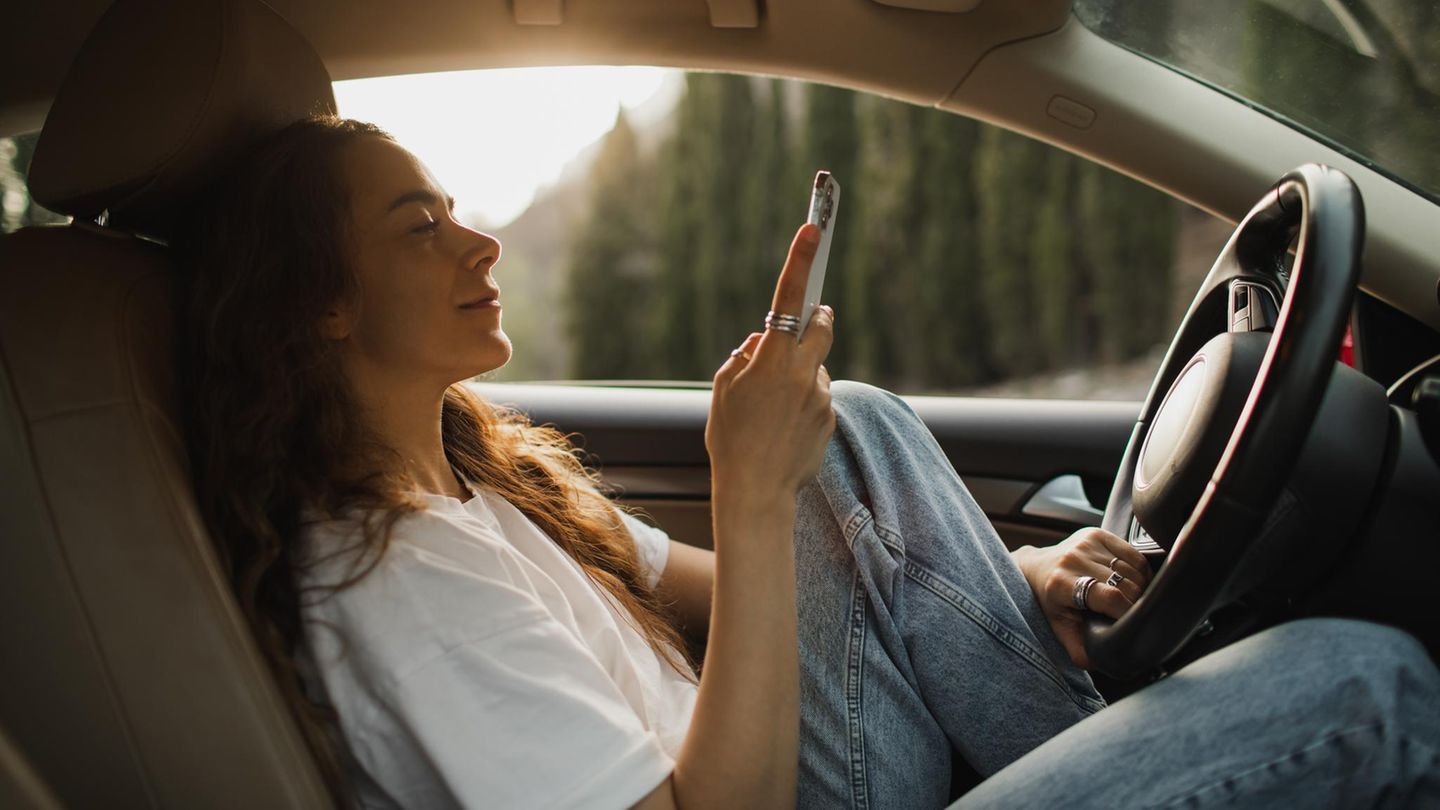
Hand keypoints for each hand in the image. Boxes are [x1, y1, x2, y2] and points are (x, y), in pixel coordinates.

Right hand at [705, 224, 835, 504]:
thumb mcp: (724, 390)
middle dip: (816, 318)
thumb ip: (745, 358)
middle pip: (822, 325)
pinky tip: (783, 430)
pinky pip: (818, 398)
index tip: (814, 228)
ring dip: (800, 375)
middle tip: (802, 325)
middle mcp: (803, 373)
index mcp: (773, 361)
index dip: (801, 260)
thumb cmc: (730, 439)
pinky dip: (803, 404)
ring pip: (816, 368)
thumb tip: (763, 342)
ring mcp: (821, 397)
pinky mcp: (830, 419)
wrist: (756, 493)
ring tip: (772, 411)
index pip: (790, 300)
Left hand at [1012, 528, 1152, 668]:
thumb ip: (1079, 648)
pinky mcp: (1097, 534)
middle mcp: (1073, 559)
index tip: (1130, 623)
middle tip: (1126, 612)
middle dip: (1134, 603)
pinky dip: (1140, 571)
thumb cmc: (1049, 602)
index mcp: (1062, 583)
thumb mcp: (1059, 627)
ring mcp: (1086, 544)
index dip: (1128, 613)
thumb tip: (1102, 663)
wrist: (1036, 568)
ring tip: (1127, 597)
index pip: (1112, 598)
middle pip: (1127, 585)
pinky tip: (1130, 581)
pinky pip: (1134, 555)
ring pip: (1134, 570)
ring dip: (1139, 587)